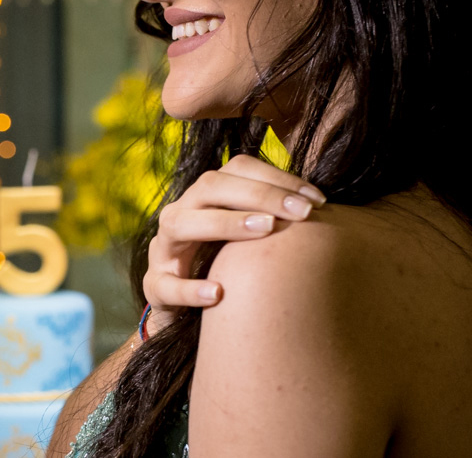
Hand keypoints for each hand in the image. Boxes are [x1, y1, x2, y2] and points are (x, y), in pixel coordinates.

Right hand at [141, 154, 326, 336]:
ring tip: (265, 230)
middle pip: (209, 187)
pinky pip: (166, 284)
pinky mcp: (154, 286)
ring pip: (180, 224)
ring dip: (224, 223)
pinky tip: (218, 293)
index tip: (317, 199)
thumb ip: (276, 218)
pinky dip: (189, 288)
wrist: (187, 312)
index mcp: (205, 199)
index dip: (276, 178)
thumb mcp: (250, 240)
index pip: (235, 169)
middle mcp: (181, 215)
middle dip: (258, 195)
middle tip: (301, 212)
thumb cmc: (228, 269)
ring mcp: (163, 250)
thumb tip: (327, 204)